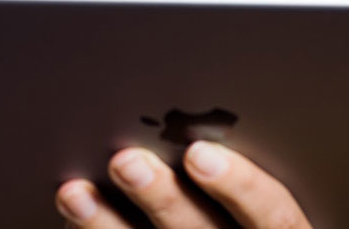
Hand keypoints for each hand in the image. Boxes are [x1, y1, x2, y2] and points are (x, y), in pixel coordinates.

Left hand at [56, 142, 309, 228]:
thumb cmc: (232, 215)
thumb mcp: (252, 207)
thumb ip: (233, 180)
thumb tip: (185, 128)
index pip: (275, 217)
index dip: (241, 185)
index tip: (199, 153)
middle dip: (163, 198)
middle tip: (126, 161)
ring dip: (107, 227)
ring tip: (75, 194)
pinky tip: (73, 221)